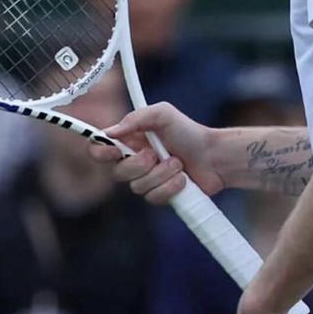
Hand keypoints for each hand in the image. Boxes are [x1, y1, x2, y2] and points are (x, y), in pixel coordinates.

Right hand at [87, 101, 224, 202]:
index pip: (99, 149)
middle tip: (155, 153)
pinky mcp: (159, 196)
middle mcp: (134, 162)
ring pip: (137, 187)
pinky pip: (153, 198)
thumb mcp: (163, 115)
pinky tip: (182, 179)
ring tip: (177, 163)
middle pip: (117, 173)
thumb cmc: (188, 132)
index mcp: (130, 141)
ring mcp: (147, 181)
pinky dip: (170, 187)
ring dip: (161, 174)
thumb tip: (110, 132)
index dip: (99, 152)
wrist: (213, 156)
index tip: (113, 151)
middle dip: (138, 164)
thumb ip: (136, 119)